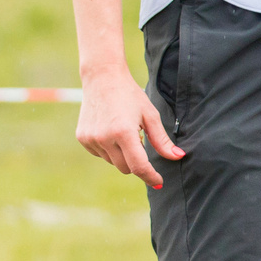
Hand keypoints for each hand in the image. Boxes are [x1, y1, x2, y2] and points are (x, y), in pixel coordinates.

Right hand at [75, 68, 185, 187]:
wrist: (102, 78)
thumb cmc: (130, 95)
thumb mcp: (150, 115)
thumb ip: (162, 140)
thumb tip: (178, 157)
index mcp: (123, 132)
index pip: (138, 166)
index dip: (150, 177)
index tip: (159, 182)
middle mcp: (104, 138)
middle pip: (126, 168)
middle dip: (137, 163)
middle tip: (140, 141)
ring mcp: (91, 139)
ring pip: (113, 162)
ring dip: (122, 155)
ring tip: (124, 131)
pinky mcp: (83, 138)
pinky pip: (101, 155)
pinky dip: (109, 149)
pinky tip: (111, 130)